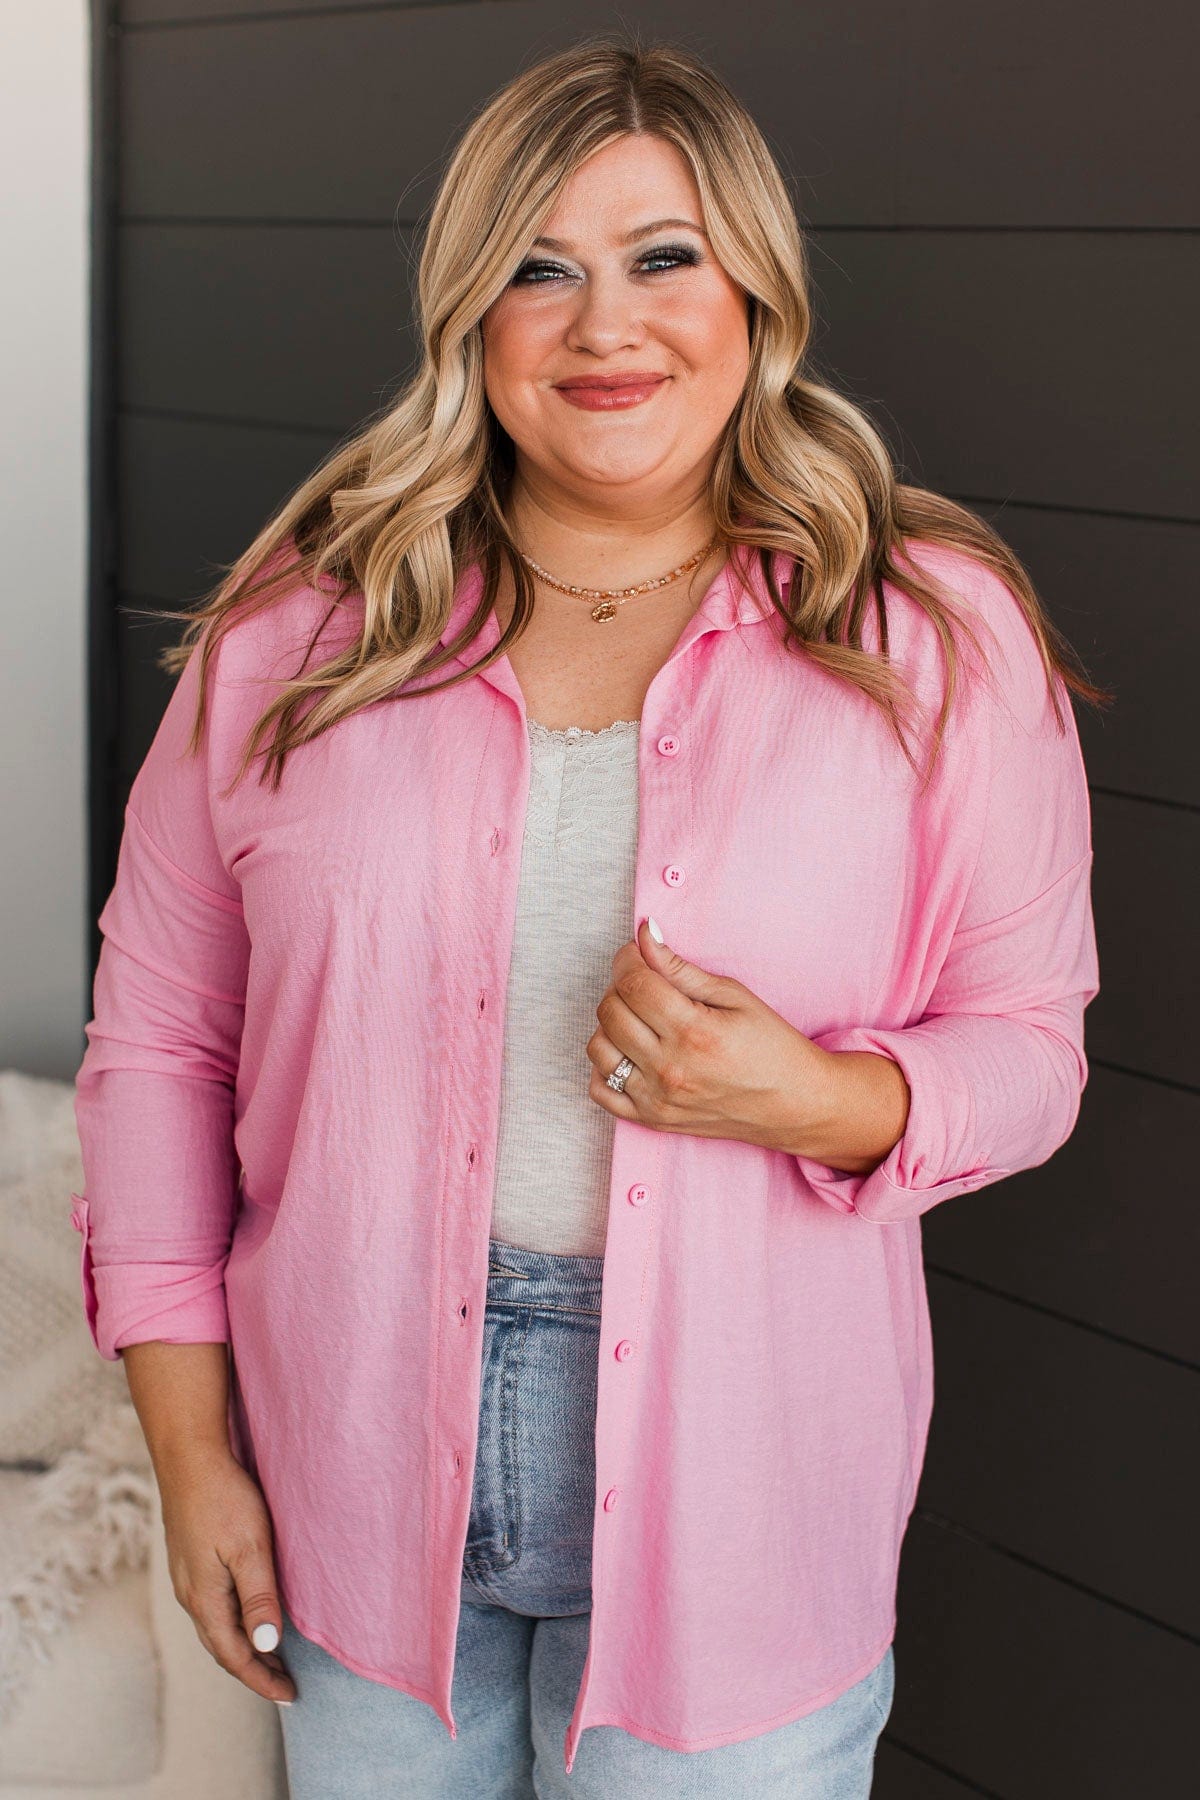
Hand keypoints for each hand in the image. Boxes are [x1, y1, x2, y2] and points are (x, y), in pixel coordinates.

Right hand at [158, 1443, 296, 1704]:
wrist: (188, 1457)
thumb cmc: (224, 1498)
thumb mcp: (250, 1547)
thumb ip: (259, 1597)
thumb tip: (267, 1645)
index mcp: (205, 1598)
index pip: (234, 1656)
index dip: (262, 1679)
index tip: (290, 1695)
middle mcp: (191, 1594)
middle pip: (222, 1648)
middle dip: (254, 1670)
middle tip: (285, 1684)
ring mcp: (187, 1577)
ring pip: (216, 1627)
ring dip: (243, 1647)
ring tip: (273, 1656)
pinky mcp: (190, 1560)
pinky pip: (212, 1607)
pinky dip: (234, 1623)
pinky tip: (249, 1614)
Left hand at [586, 917, 835, 1151]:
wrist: (794, 1103)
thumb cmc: (771, 1046)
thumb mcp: (734, 996)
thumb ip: (681, 968)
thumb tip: (645, 936)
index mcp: (694, 1031)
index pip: (633, 985)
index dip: (627, 960)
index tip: (636, 953)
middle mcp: (670, 1068)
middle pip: (611, 1012)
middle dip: (619, 986)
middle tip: (643, 983)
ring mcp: (658, 1099)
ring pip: (598, 1048)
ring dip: (611, 1024)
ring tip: (638, 1018)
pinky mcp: (653, 1120)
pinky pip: (601, 1090)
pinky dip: (605, 1066)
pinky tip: (630, 1052)